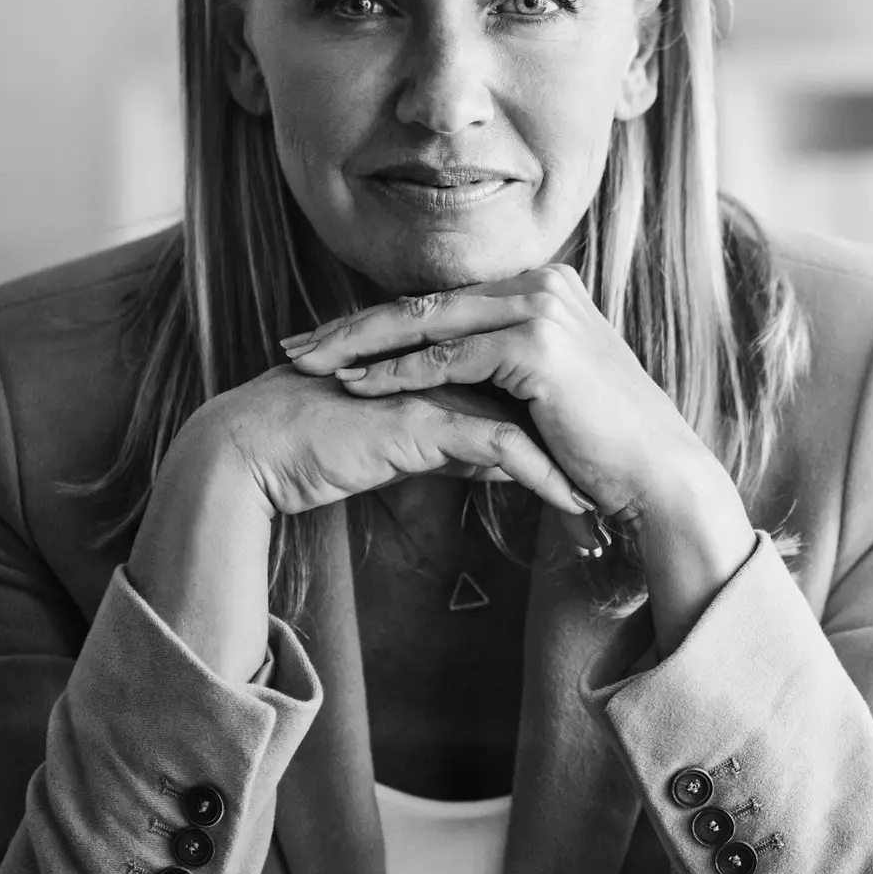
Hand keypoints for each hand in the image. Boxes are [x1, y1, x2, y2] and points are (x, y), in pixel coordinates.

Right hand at [208, 362, 593, 520]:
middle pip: (533, 400)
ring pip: (527, 423)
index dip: (560, 429)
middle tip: (619, 485)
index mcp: (443, 367)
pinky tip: (574, 507)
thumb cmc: (316, 449)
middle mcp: (446, 368)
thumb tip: (505, 462)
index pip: (519, 391)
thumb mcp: (406, 452)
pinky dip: (543, 477)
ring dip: (570, 466)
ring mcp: (437, 387)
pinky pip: (500, 447)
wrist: (253, 452)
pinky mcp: (424, 418)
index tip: (597, 468)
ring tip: (606, 507)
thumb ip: (457, 447)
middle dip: (577, 446)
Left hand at [277, 265, 716, 527]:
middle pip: (424, 302)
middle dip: (351, 326)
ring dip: (360, 346)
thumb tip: (437, 375)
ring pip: (427, 323)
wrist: (657, 472)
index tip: (322, 340)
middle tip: (292, 345)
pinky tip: (357, 388)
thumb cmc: (602, 444)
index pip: (440, 300)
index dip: (376, 320)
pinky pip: (449, 360)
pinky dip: (398, 374)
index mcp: (542, 285)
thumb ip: (497, 368)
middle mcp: (541, 283)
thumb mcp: (543, 391)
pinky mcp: (537, 346)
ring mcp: (540, 309)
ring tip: (308, 366)